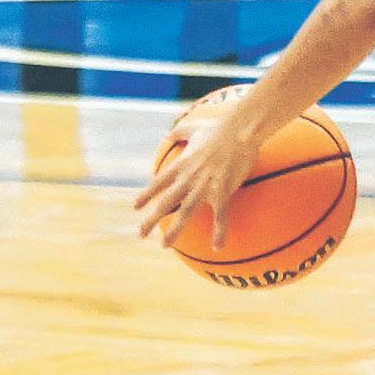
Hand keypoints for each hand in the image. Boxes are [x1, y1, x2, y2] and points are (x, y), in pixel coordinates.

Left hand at [134, 116, 259, 250]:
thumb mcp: (194, 127)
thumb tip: (167, 132)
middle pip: (164, 204)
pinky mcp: (223, 192)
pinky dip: (219, 232)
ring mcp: (204, 187)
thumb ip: (179, 131)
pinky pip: (220, 216)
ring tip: (165, 245)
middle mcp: (188, 179)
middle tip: (141, 234)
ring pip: (184, 214)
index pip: (157, 184)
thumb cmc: (219, 128)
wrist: (239, 131)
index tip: (136, 207)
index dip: (146, 196)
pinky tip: (218, 246)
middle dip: (150, 221)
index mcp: (181, 165)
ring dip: (173, 231)